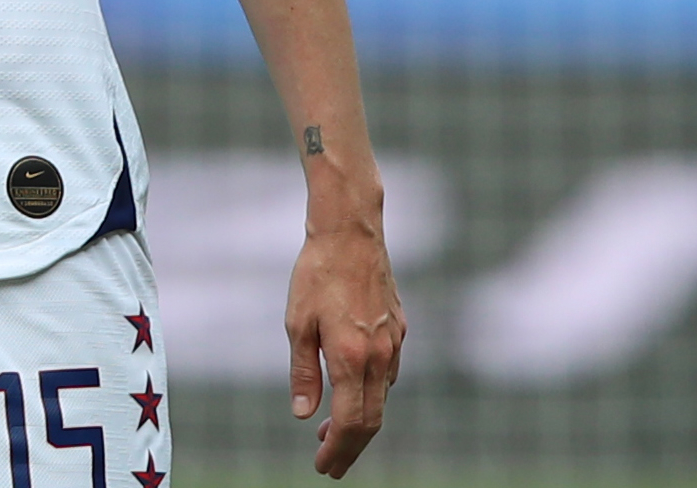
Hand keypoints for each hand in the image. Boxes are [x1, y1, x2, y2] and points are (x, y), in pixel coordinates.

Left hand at [285, 216, 404, 477]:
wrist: (350, 231)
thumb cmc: (317, 273)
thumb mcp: (297, 324)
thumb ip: (303, 372)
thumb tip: (304, 414)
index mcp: (351, 357)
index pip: (350, 422)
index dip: (338, 450)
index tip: (323, 466)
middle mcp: (379, 355)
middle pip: (372, 420)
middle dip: (351, 448)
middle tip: (331, 465)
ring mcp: (393, 342)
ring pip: (382, 398)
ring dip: (361, 420)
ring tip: (332, 429)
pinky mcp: (399, 328)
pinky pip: (388, 373)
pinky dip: (371, 393)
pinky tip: (352, 389)